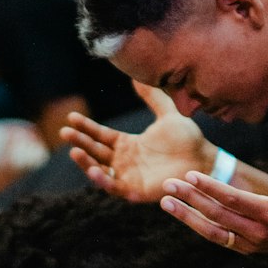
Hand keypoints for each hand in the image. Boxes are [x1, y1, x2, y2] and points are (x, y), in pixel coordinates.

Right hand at [62, 86, 215, 202]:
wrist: (204, 160)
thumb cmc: (188, 140)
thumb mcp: (168, 114)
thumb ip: (153, 97)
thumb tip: (139, 77)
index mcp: (128, 144)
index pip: (101, 135)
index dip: (86, 127)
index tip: (71, 117)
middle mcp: (124, 160)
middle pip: (95, 150)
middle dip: (79, 141)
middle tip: (64, 132)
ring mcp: (129, 176)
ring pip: (99, 169)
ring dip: (86, 161)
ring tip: (74, 151)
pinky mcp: (136, 190)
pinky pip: (114, 187)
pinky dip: (103, 180)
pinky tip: (94, 170)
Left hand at [160, 134, 267, 253]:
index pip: (234, 199)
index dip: (211, 187)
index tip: (190, 175)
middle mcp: (258, 233)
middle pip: (218, 215)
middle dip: (191, 199)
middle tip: (168, 184)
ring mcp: (251, 244)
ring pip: (213, 231)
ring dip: (187, 217)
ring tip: (166, 202)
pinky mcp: (246, 249)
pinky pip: (218, 238)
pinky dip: (199, 226)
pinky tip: (182, 212)